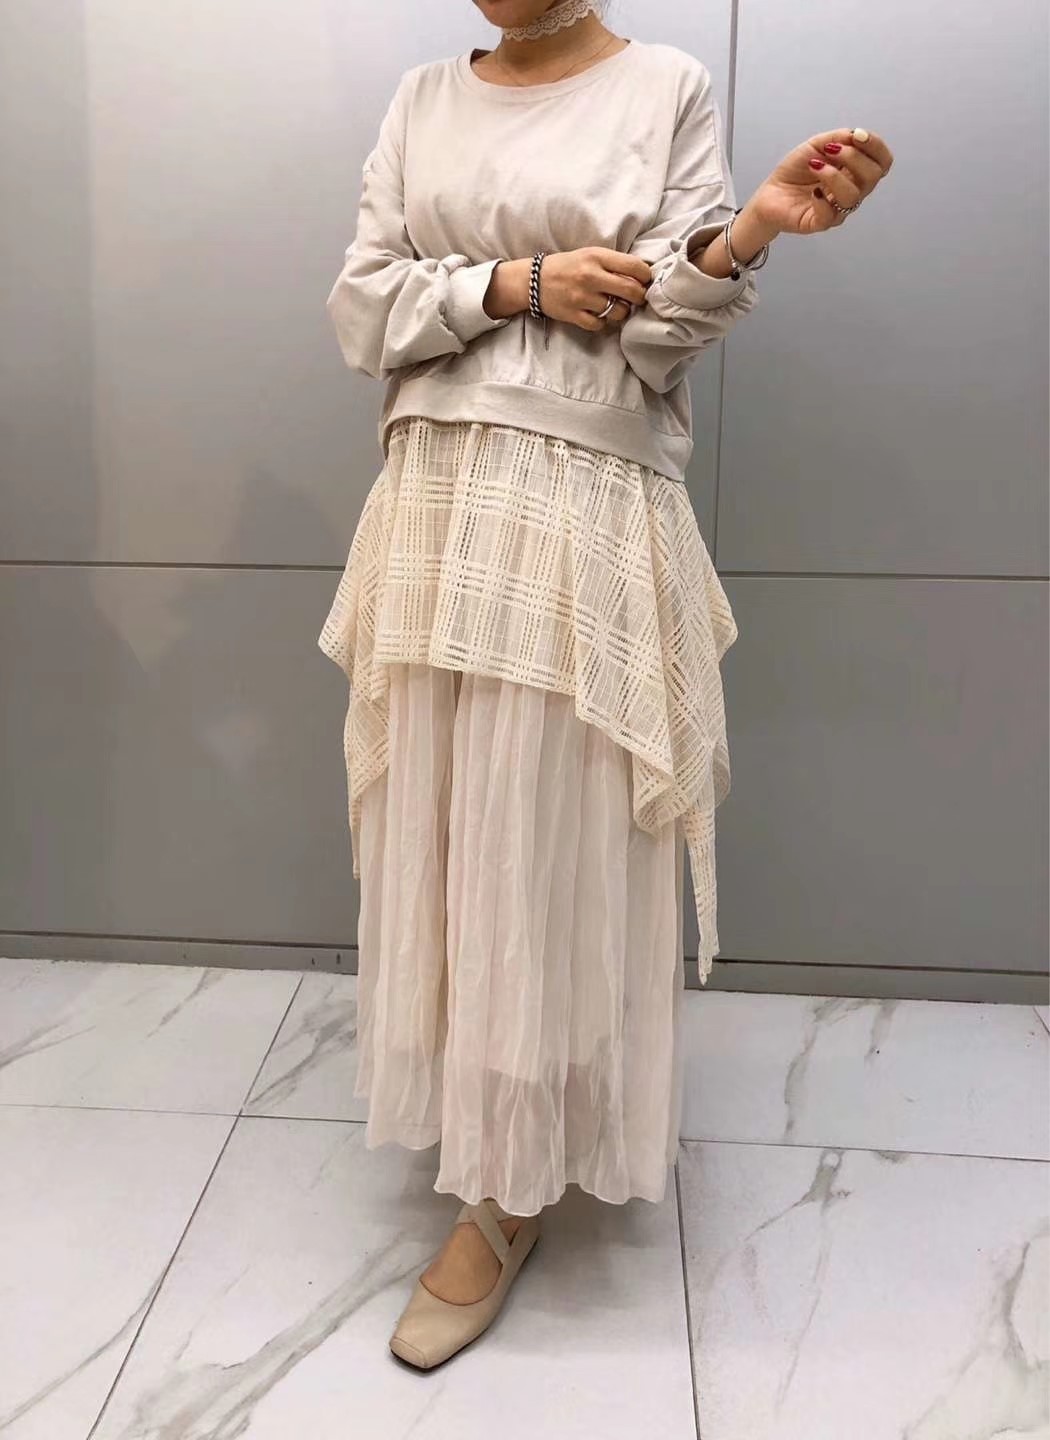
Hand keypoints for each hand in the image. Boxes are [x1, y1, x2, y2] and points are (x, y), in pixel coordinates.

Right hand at [539, 247, 651, 331]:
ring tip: (615, 306)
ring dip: (621, 311)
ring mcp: (581, 297)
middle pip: (631, 291)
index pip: (634, 266)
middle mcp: (590, 276)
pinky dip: (602, 322)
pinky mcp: (573, 315)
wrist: (534, 280)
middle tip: (637, 298)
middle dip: (640, 297)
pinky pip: (599, 325)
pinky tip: (598, 314)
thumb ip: (613, 263)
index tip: (645, 281)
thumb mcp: (590, 255)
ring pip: (617, 311)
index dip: (646, 276)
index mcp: (597, 257)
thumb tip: (641, 277)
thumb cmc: (568, 266)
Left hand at [751, 127, 893, 235]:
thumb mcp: (818, 144)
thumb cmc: (796, 171)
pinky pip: (830, 216)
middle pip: (873, 177)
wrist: (770, 193)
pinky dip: (822, 199)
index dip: (875, 146)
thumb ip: (840, 137)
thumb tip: (858, 135)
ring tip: (814, 166)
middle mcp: (852, 191)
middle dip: (854, 157)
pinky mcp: (819, 224)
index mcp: (856, 172)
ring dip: (834, 175)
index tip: (857, 135)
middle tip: (830, 150)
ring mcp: (837, 210)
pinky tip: (812, 190)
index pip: (882, 162)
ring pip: (852, 195)